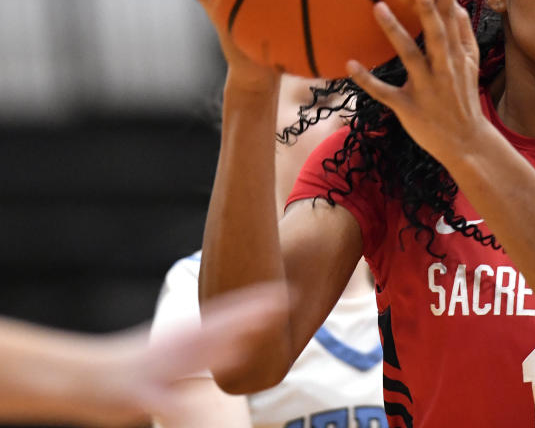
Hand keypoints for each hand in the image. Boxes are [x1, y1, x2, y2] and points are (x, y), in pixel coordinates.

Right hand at [88, 283, 285, 426]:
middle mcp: (174, 346)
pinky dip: (174, 403)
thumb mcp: (176, 346)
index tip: (286, 293)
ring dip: (216, 354)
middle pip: (216, 331)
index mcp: (184, 334)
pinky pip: (160, 402)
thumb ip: (207, 341)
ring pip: (189, 361)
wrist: (85, 377)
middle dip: (246, 319)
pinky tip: (187, 406)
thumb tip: (242, 336)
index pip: (226, 314)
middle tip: (279, 306)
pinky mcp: (138, 395)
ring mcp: (156, 370)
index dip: (255, 304)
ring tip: (243, 347)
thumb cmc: (136, 363)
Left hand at [346, 0, 490, 165]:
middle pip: (436, 35)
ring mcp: (426, 88)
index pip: (453, 21)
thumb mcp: (471, 65)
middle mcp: (443, 69)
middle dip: (428, 11)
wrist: (466, 142)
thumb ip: (463, 34)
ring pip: (410, 57)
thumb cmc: (463, 97)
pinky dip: (367, 80)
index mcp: (457, 56)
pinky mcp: (408, 108)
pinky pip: (384, 92)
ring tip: (378, 7)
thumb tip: (456, 4)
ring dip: (394, 32)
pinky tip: (350, 65)